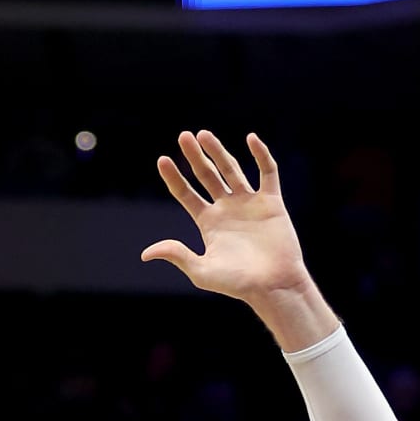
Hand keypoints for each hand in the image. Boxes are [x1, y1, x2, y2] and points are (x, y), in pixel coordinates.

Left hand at [142, 132, 333, 345]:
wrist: (272, 286)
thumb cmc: (237, 284)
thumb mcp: (201, 271)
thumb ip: (177, 255)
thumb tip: (146, 253)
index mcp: (208, 223)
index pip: (186, 194)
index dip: (174, 178)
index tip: (161, 160)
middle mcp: (227, 209)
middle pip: (207, 176)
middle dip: (195, 157)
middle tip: (183, 136)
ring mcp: (249, 203)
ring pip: (232, 169)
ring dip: (219, 152)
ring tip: (204, 135)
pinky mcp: (271, 202)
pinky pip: (267, 173)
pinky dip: (260, 155)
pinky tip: (250, 139)